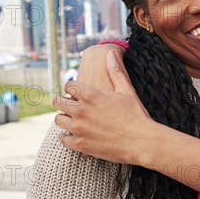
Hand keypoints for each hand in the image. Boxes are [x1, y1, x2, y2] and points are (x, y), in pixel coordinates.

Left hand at [54, 50, 153, 164]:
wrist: (141, 141)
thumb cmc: (136, 114)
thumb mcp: (127, 90)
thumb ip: (116, 71)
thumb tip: (111, 53)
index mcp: (91, 96)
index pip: (69, 85)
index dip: (72, 87)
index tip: (77, 91)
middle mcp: (82, 111)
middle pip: (58, 102)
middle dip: (63, 101)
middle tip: (71, 104)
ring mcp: (80, 129)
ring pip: (58, 120)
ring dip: (64, 118)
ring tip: (73, 118)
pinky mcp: (81, 145)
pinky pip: (63, 139)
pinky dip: (66, 136)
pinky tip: (74, 134)